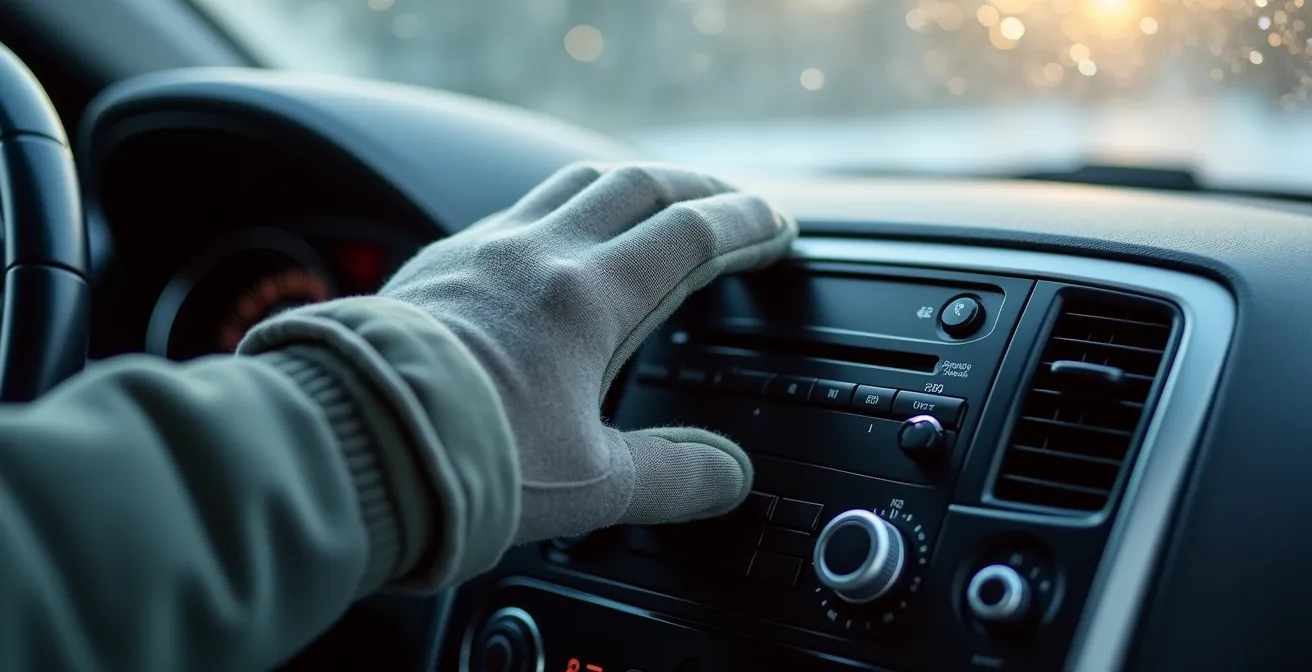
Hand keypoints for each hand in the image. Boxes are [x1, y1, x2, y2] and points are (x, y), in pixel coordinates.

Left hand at [380, 162, 795, 542]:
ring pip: (570, 183)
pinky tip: (547, 241)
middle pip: (638, 186)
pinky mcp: (435, 263)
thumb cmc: (464, 462)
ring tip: (649, 201)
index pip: (691, 235)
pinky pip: (510, 212)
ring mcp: (481, 251)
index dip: (745, 225)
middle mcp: (538, 256)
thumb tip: (727, 479)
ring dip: (624, 184)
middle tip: (729, 203)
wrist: (349, 444)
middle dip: (696, 188)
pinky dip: (554, 211)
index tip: (774, 226)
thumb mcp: (591, 484)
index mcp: (589, 298)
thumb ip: (673, 477)